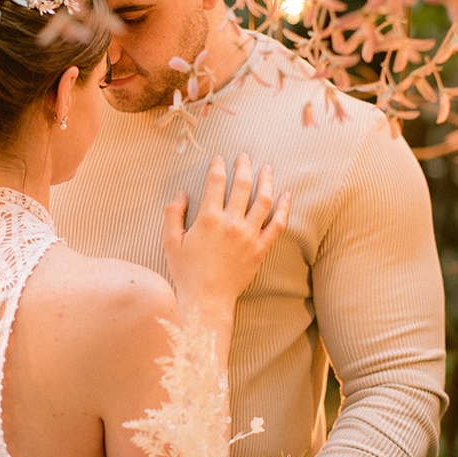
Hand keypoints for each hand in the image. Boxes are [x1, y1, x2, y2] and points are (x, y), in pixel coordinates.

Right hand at [163, 153, 289, 325]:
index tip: (219, 159)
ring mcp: (249, 236)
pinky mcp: (260, 249)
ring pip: (264, 200)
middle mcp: (231, 223)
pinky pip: (278, 225)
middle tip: (244, 156)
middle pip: (242, 185)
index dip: (218, 166)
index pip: (216, 182)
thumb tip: (181, 193)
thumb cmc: (186, 272)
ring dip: (266, 180)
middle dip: (243, 166)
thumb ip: (173, 213)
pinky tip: (286, 196)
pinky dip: (284, 208)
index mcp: (208, 219)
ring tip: (267, 169)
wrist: (207, 299)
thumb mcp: (171, 242)